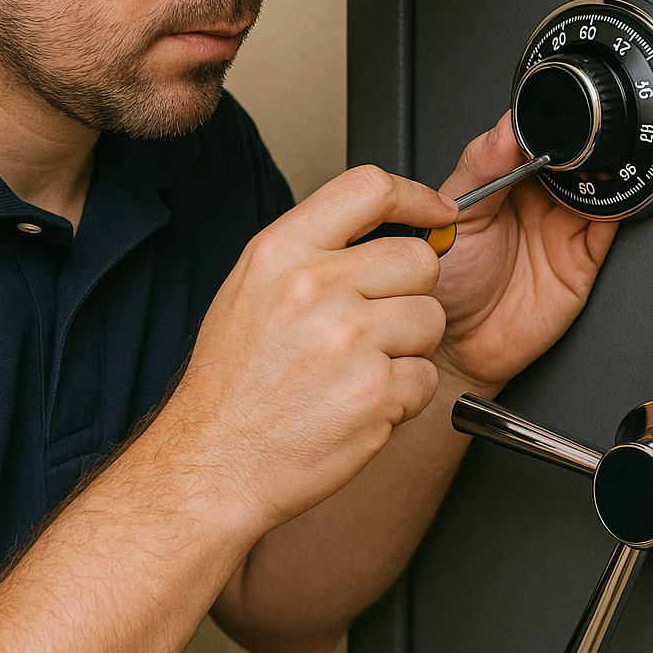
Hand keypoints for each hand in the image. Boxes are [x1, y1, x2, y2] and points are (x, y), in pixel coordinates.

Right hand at [160, 166, 456, 531]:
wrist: (215, 463)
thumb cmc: (233, 384)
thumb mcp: (251, 290)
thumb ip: (313, 252)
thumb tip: (381, 230)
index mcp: (282, 252)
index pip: (370, 188)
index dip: (417, 197)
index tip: (437, 212)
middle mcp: (315, 288)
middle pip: (419, 260)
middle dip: (411, 293)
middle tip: (374, 326)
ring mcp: (349, 341)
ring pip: (431, 319)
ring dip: (409, 348)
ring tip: (358, 370)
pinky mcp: (376, 393)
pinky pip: (427, 379)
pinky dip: (403, 397)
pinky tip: (359, 404)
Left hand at [431, 114, 616, 392]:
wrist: (457, 345)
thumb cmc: (445, 282)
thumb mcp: (455, 216)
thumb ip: (480, 168)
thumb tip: (507, 127)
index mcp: (503, 178)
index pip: (536, 137)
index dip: (548, 125)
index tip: (549, 122)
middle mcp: (536, 199)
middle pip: (574, 157)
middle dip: (580, 146)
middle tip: (570, 149)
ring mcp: (562, 227)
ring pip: (598, 185)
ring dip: (602, 173)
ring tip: (587, 172)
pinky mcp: (583, 259)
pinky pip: (611, 225)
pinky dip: (619, 207)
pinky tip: (607, 199)